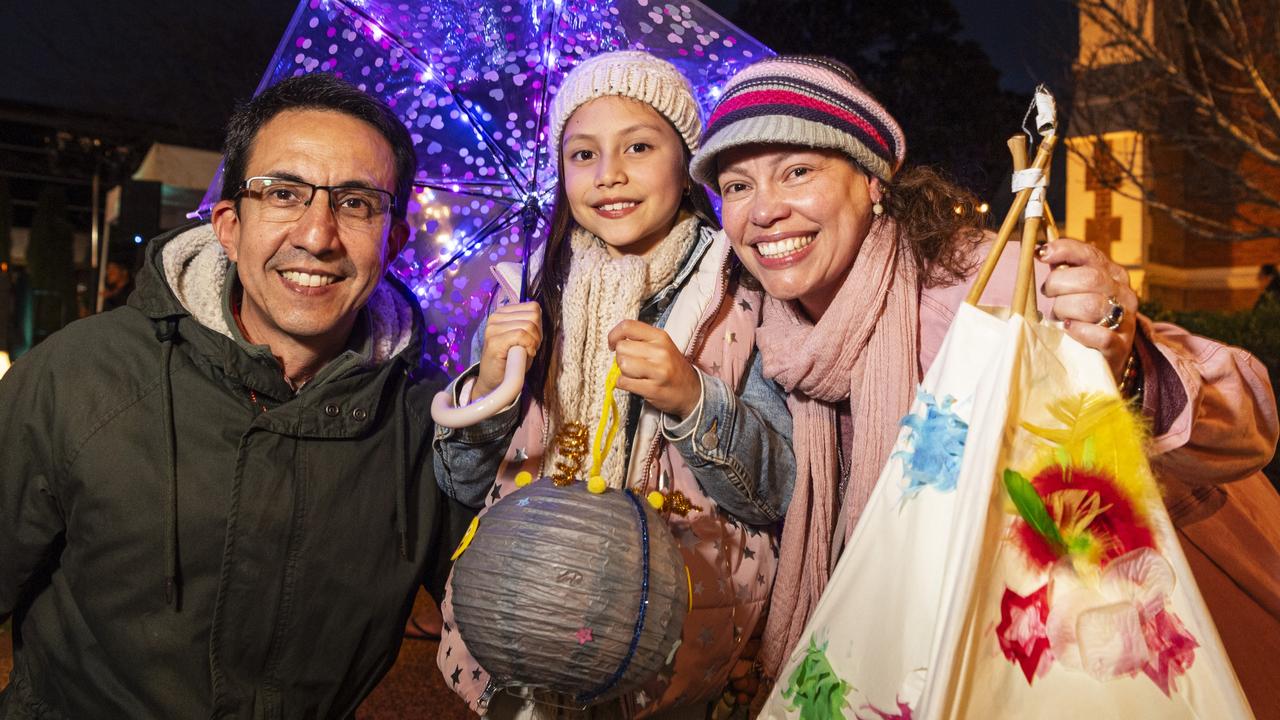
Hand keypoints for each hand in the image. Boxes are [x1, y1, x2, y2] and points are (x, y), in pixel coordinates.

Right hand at [473, 301, 541, 398]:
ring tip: (523, 352)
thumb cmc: (510, 361)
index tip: (532, 340)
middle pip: (533, 316)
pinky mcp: (494, 341)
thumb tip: (539, 316)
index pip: (533, 308)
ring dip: (533, 342)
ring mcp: (493, 328)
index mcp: (503, 313)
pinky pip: (521, 335)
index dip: (538, 325)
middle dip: (537, 334)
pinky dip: (528, 346)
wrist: (494, 382)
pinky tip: (522, 356)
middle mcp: (495, 317)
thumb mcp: (523, 338)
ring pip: (529, 326)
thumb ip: (530, 324)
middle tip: (528, 348)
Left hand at [607, 320, 700, 418]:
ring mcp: (658, 370)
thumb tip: (615, 342)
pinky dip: (623, 384)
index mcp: (660, 337)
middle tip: (630, 363)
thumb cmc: (672, 368)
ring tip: (634, 374)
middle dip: (620, 357)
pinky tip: (633, 384)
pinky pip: (624, 382)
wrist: (691, 392)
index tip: (613, 344)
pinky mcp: (653, 388)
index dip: (614, 335)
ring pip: (622, 364)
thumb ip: (640, 340)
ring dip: (622, 371)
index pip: (627, 326)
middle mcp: (660, 351)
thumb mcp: (662, 346)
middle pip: (622, 347)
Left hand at [1037, 238, 1137, 379]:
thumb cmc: (1084, 319)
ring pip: (1091, 305)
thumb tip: (1041, 251)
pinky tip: (1069, 329)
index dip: (1064, 250)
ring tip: (1060, 317)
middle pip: (1089, 279)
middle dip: (1058, 285)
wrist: (1107, 357)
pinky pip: (1100, 335)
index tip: (1041, 254)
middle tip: (1049, 295)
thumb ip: (1065, 271)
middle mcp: (1123, 293)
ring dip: (1065, 310)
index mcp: (1112, 274)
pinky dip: (1079, 331)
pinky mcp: (1120, 345)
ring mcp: (1125, 320)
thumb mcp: (1078, 291)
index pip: (1090, 254)